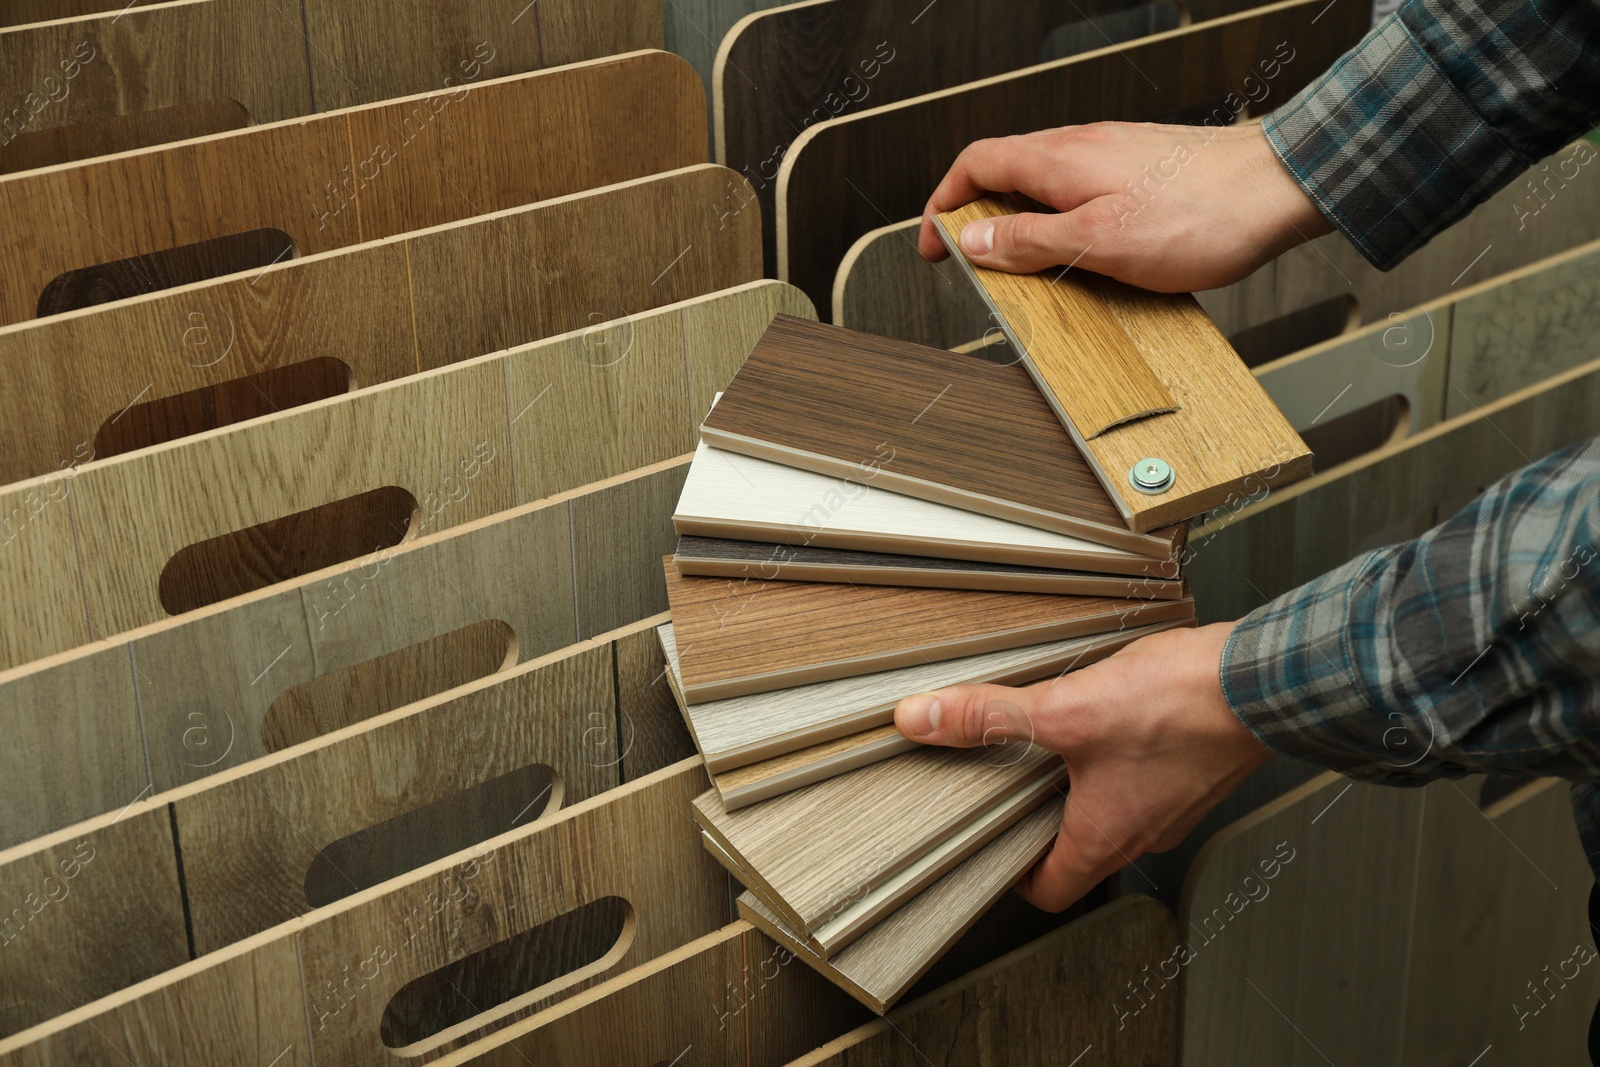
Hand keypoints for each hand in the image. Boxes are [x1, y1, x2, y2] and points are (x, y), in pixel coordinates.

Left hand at [892, 622, 1268, 910]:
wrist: (1263, 681)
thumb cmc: (1183, 709)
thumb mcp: (1065, 709)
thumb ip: (989, 716)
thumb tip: (926, 719)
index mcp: (1104, 836)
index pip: (1050, 891)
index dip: (1012, 877)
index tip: (987, 849)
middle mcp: (1142, 830)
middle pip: (1077, 849)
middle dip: (1038, 821)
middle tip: (1005, 789)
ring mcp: (1172, 801)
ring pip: (1111, 811)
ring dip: (1077, 785)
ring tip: (1047, 745)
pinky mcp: (1191, 768)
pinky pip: (1142, 779)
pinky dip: (1114, 758)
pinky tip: (1103, 716)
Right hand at [917, 122, 1332, 291]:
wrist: (1281, 189)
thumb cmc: (1203, 214)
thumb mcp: (1098, 242)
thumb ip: (1031, 241)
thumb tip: (975, 241)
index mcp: (1060, 160)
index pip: (976, 166)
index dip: (943, 205)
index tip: (934, 244)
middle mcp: (1082, 148)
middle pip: (1004, 172)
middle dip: (976, 216)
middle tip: (970, 262)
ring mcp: (1113, 156)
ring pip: (1042, 183)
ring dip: (1019, 222)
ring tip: (1021, 268)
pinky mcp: (1142, 172)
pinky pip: (1080, 191)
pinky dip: (1059, 221)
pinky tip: (1078, 254)